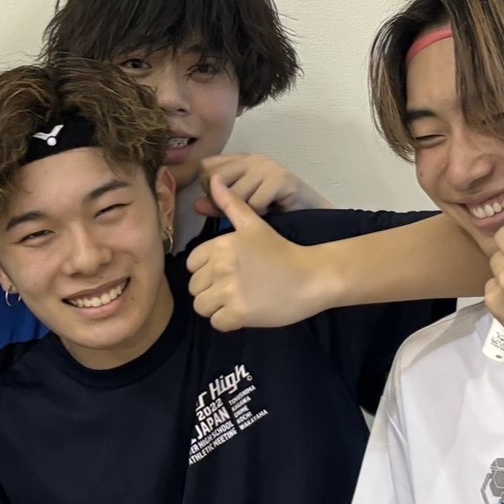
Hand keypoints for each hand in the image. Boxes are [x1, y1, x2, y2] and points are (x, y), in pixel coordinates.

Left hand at [188, 176, 338, 331]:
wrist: (312, 277)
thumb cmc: (282, 251)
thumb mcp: (255, 224)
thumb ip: (231, 204)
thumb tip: (214, 180)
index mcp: (221, 245)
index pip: (191, 265)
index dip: (206, 271)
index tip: (227, 272)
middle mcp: (221, 266)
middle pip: (195, 288)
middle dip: (210, 291)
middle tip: (235, 288)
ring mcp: (230, 291)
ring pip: (201, 306)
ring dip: (216, 308)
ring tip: (237, 301)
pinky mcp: (239, 313)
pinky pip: (216, 323)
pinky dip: (227, 322)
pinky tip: (244, 312)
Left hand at [191, 153, 325, 218]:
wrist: (312, 216)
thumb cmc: (276, 212)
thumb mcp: (243, 208)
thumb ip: (219, 205)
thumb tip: (195, 205)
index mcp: (240, 161)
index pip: (206, 166)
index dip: (207, 189)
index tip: (220, 204)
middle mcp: (252, 159)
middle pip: (216, 179)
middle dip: (222, 202)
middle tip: (240, 212)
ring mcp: (267, 166)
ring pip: (235, 194)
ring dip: (245, 212)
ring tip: (259, 213)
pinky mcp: (280, 178)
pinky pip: (255, 203)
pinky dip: (260, 215)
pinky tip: (271, 214)